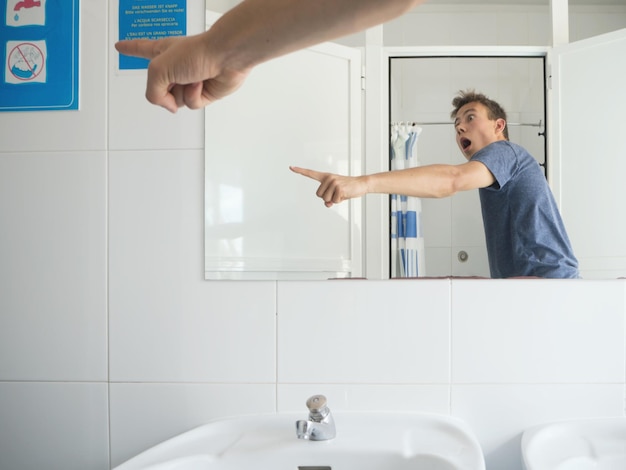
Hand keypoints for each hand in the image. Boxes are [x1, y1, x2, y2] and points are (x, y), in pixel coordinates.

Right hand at [114, 33, 249, 112]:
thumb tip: (168, 106)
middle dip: (166, 89)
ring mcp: (189, 80)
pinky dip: (195, 96)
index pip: (140, 50)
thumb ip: (152, 92)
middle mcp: (174, 67)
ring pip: (176, 101)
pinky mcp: (203, 92)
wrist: (225, 57)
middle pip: (160, 88)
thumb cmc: (196, 53)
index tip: (120, 47)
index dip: (130, 49)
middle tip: (177, 77)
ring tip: (193, 77)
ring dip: (183, 92)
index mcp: (161, 52)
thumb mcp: (157, 69)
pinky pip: (191, 104)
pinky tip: (201, 84)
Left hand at [290, 166, 367, 207]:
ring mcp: (333, 182)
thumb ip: (328, 199)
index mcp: (325, 177)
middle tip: (337, 193)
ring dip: (334, 200)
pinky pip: (334, 201)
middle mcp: (328, 178)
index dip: (300, 171)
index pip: (310, 173)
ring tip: (342, 193)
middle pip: (319, 195)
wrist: (361, 184)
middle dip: (327, 198)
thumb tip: (327, 204)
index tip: (291, 167)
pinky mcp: (339, 188)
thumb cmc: (347, 189)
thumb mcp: (336, 194)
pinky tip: (345, 194)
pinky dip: (339, 200)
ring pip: (326, 199)